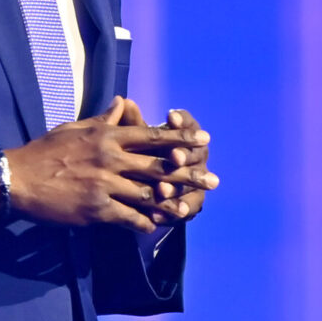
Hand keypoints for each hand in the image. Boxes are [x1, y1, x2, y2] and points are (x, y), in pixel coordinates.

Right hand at [4, 98, 213, 232]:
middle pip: (159, 166)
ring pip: (148, 194)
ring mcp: (104, 184)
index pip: (153, 136)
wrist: (18, 179)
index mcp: (107, 136)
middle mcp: (110, 158)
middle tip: (213, 180)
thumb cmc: (45, 151)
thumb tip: (123, 104)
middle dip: (189, 174)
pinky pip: (129, 217)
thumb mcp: (75, 128)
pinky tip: (155, 226)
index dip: (182, 139)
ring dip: (171, 203)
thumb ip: (103, 119)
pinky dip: (144, 222)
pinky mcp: (96, 208)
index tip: (204, 141)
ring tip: (190, 208)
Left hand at [121, 104, 214, 221]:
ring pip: (192, 186)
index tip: (169, 116)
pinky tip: (157, 217)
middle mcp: (196, 160)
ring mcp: (195, 183)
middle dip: (185, 156)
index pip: (189, 127)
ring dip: (177, 188)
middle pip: (196, 156)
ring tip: (162, 191)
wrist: (140, 185)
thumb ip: (129, 124)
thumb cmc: (136, 153)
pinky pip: (186, 210)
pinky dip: (173, 213)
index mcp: (185, 139)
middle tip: (174, 156)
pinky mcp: (189, 205)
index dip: (181, 122)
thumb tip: (124, 102)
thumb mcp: (129, 140)